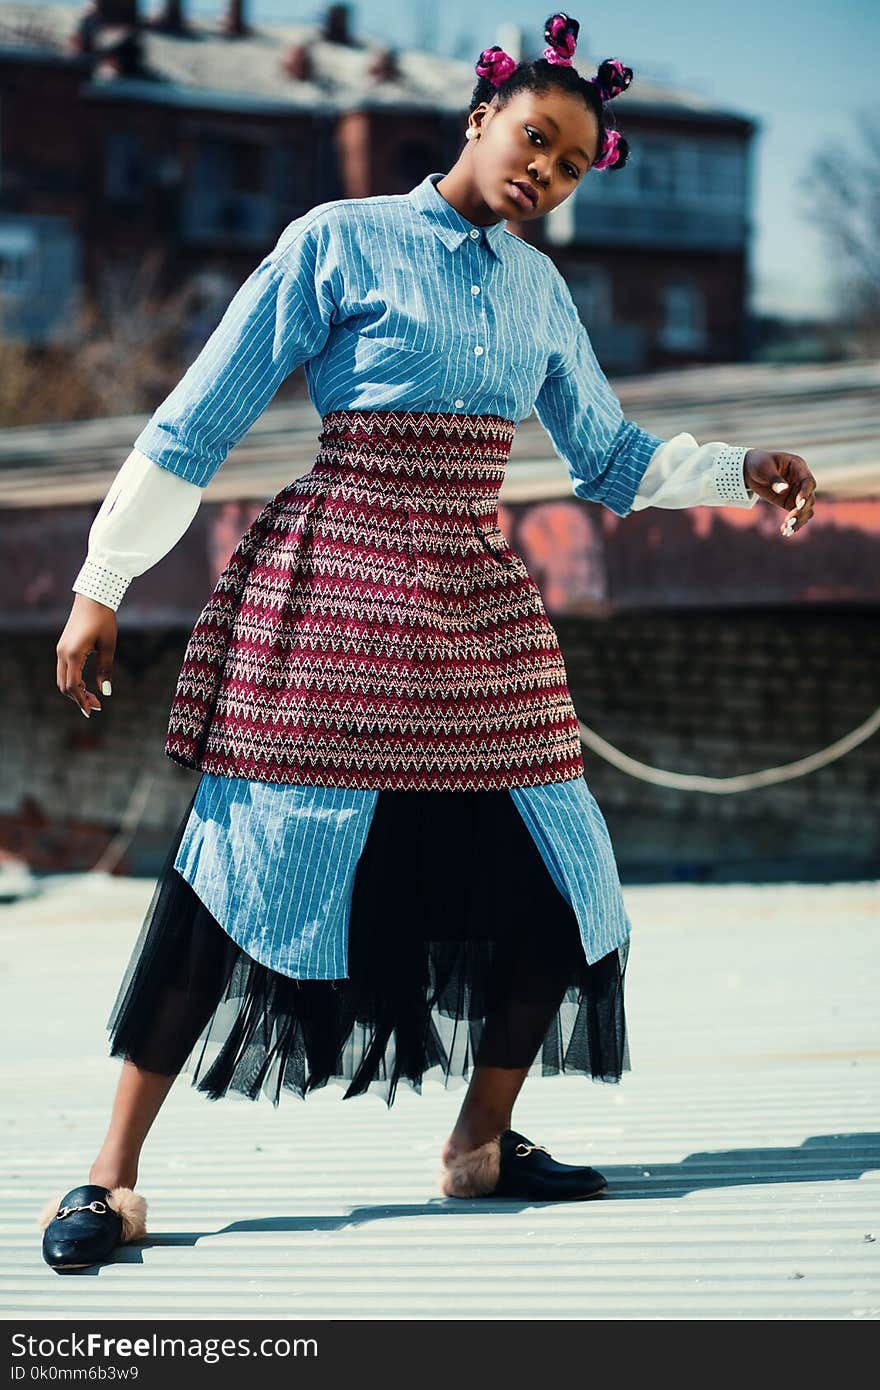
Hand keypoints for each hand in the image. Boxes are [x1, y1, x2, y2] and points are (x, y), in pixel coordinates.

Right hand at [56, 593, 116, 718]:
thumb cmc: (103, 620)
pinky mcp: (63, 646)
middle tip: (97, 707)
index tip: (93, 711)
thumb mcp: (109, 646)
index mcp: (73, 654)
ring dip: (75, 690)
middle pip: (64, 685)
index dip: (82, 701)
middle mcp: (62, 653)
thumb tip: (106, 693)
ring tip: (94, 698)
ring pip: (62, 678)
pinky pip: (64, 669)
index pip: (73, 685)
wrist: (93, 597)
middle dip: (79, 699)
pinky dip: (73, 680)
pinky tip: (86, 685)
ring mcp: (61, 649)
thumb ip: (105, 669)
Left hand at [743, 450, 816, 536]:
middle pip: (809, 498)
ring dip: (799, 520)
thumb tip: (784, 489)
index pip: (808, 481)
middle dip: (801, 511)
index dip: (805, 493)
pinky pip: (796, 514)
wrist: (749, 469)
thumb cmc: (758, 463)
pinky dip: (793, 523)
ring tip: (788, 529)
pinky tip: (785, 531)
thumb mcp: (764, 468)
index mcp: (797, 467)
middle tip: (789, 520)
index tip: (798, 504)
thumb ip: (774, 479)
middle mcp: (800, 480)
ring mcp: (797, 492)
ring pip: (806, 509)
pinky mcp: (790, 502)